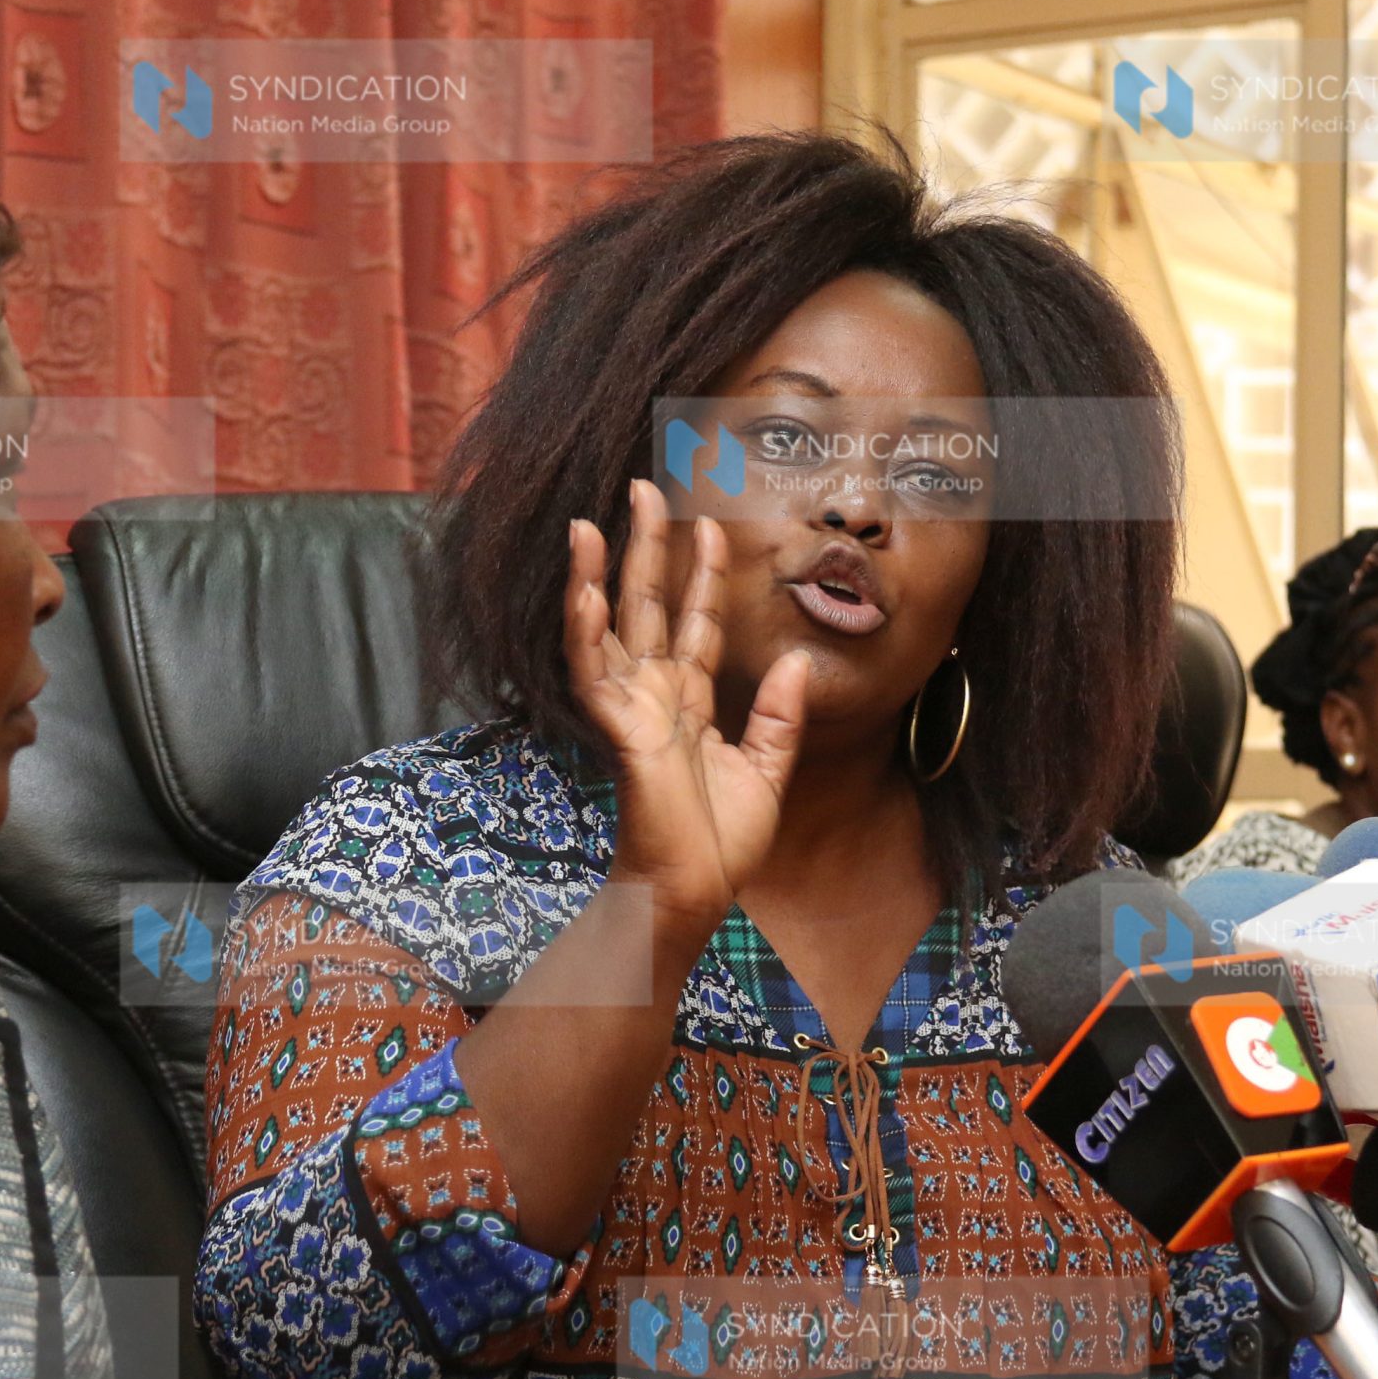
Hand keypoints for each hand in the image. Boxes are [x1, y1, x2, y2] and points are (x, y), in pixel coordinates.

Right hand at [568, 478, 806, 931]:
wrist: (695, 891)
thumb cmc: (721, 844)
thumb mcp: (768, 771)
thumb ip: (779, 715)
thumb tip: (793, 657)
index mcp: (689, 703)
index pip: (695, 622)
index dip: (702, 573)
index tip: (711, 522)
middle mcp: (655, 696)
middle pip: (647, 607)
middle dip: (646, 548)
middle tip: (646, 487)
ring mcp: (632, 710)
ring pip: (608, 628)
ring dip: (596, 574)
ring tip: (592, 521)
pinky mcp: (619, 730)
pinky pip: (594, 671)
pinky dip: (584, 628)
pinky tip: (583, 586)